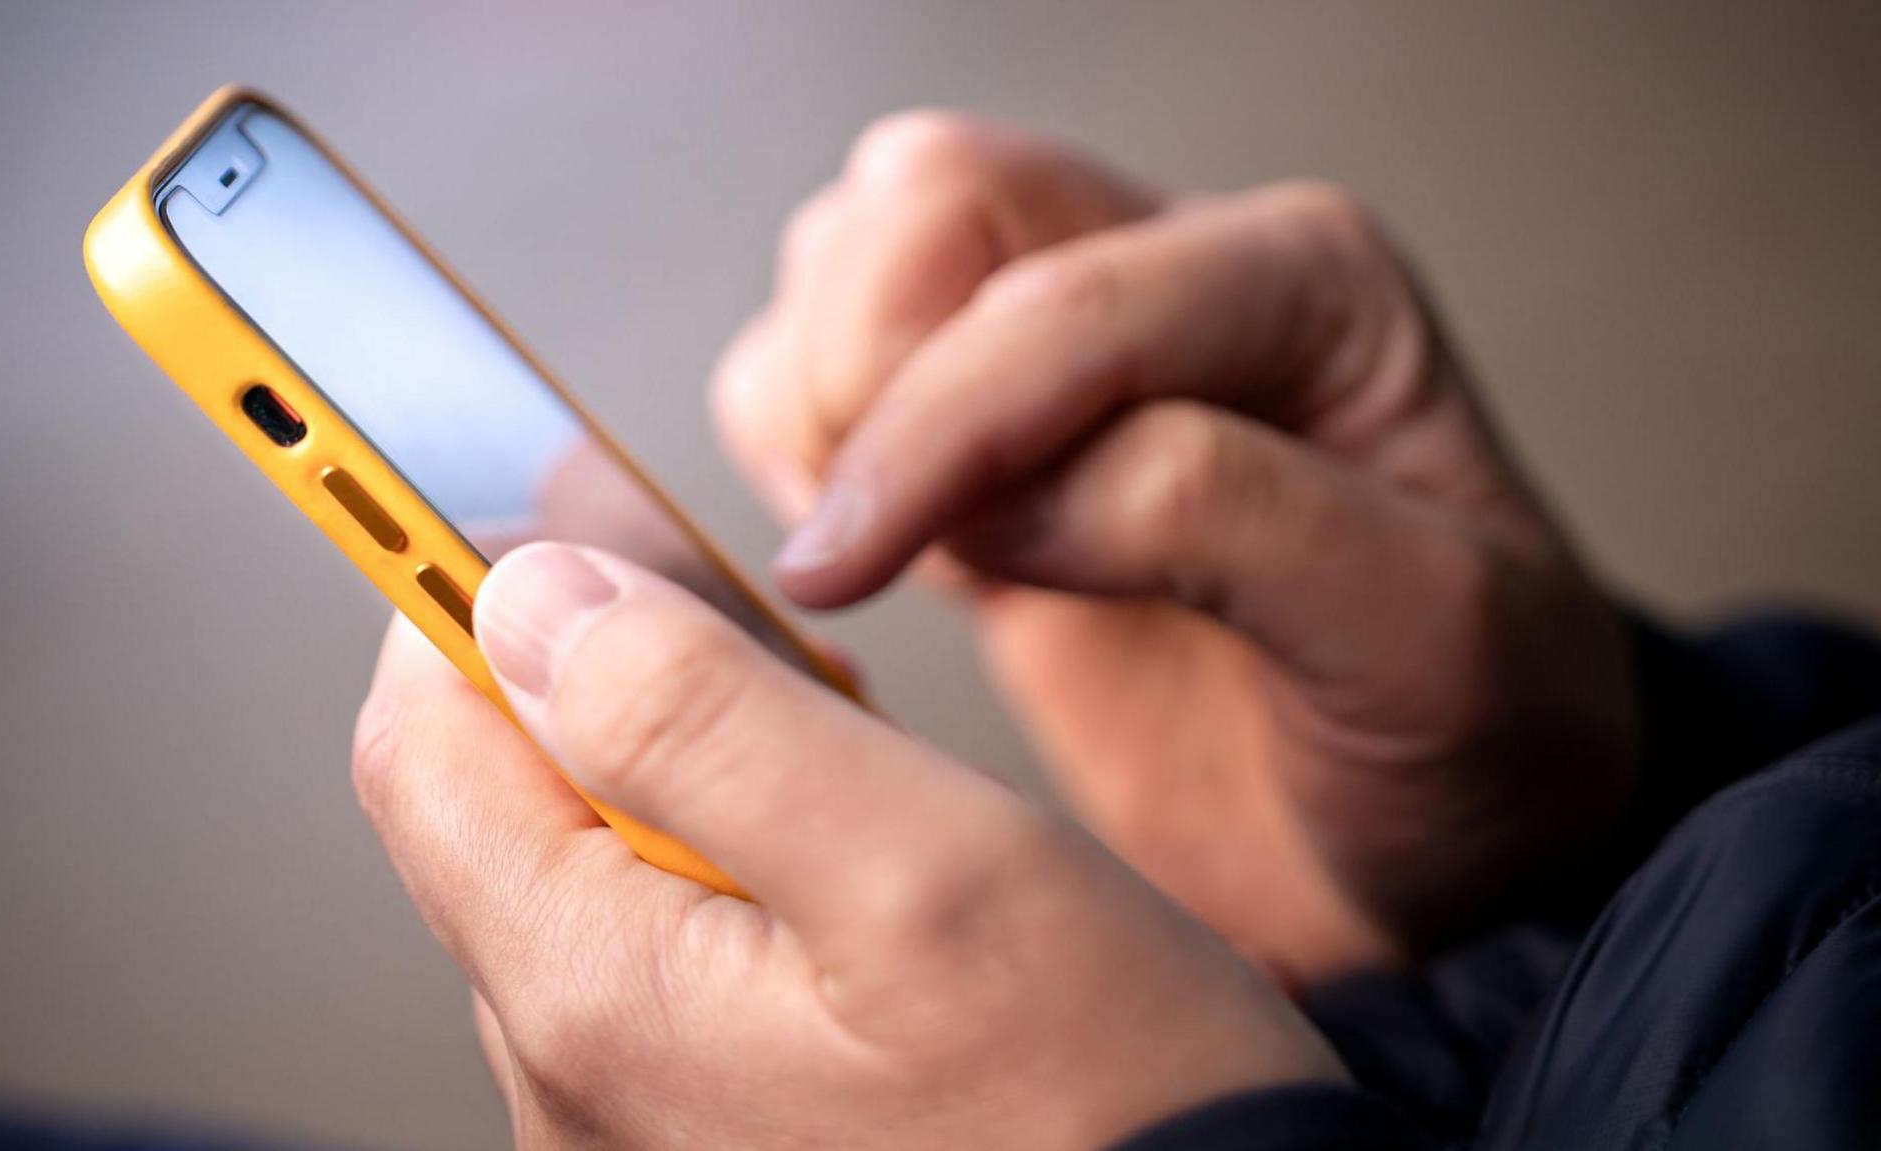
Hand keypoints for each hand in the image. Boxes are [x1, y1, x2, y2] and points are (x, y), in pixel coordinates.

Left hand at [354, 543, 1341, 1147]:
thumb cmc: (1106, 1104)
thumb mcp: (924, 866)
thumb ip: (704, 717)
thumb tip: (534, 598)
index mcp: (597, 995)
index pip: (426, 735)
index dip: (464, 585)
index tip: (537, 500)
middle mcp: (579, 1067)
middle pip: (497, 789)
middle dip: (600, 665)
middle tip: (747, 626)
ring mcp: (636, 1101)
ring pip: (584, 850)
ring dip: (673, 752)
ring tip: (825, 740)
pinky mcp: (707, 1111)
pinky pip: (653, 933)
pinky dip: (718, 843)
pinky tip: (833, 843)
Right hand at [713, 112, 1638, 981]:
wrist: (1427, 844)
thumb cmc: (1469, 737)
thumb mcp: (1429, 639)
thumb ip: (1225, 518)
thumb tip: (1010, 497)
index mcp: (1307, 288)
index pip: (1066, 297)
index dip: (937, 423)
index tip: (845, 568)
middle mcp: (1179, 280)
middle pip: (930, 204)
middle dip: (866, 368)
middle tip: (880, 547)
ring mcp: (1072, 352)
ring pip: (855, 255)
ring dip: (821, 397)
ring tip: (888, 554)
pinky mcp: (991, 442)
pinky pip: (822, 365)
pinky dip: (796, 445)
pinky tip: (880, 557)